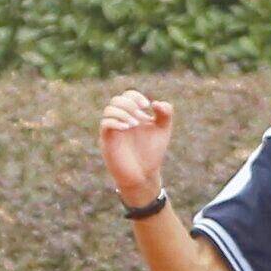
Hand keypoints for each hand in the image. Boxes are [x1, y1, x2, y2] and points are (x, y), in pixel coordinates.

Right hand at [99, 90, 172, 207]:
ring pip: (109, 110)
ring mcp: (113, 130)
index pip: (127, 96)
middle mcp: (120, 120)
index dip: (135, 96)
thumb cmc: (151, 152)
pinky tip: (128, 127)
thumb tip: (156, 103)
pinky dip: (115, 122)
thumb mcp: (163, 130)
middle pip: (116, 100)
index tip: (147, 106)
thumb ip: (165, 113)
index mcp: (132, 115)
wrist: (144, 175)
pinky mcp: (107, 141)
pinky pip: (105, 125)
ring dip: (123, 113)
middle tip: (141, 115)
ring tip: (135, 124)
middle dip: (129, 103)